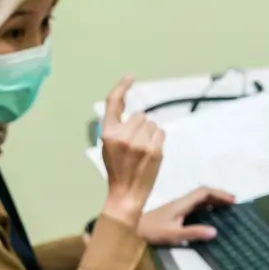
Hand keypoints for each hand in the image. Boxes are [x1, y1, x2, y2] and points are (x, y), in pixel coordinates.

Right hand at [100, 76, 163, 226]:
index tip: (130, 77)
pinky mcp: (154, 150)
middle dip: (140, 126)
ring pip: (152, 124)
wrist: (126, 193)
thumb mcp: (108, 146)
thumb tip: (137, 116)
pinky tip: (151, 152)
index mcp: (107, 133)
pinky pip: (160, 132)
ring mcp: (140, 143)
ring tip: (142, 151)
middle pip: (140, 115)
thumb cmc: (118, 169)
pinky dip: (158, 140)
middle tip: (134, 145)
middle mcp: (123, 135)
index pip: (113, 102)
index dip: (121, 86)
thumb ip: (118, 129)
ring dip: (150, 134)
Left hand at [137, 186, 234, 245]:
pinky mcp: (173, 213)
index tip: (233, 201)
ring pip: (199, 199)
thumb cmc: (151, 231)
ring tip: (226, 208)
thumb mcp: (173, 235)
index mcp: (182, 203)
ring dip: (213, 201)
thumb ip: (193, 233)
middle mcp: (180, 202)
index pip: (204, 192)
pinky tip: (209, 215)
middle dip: (219, 196)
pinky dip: (205, 207)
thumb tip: (215, 231)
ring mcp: (177, 207)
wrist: (130, 228)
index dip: (219, 194)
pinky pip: (194, 206)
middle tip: (234, 204)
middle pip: (203, 193)